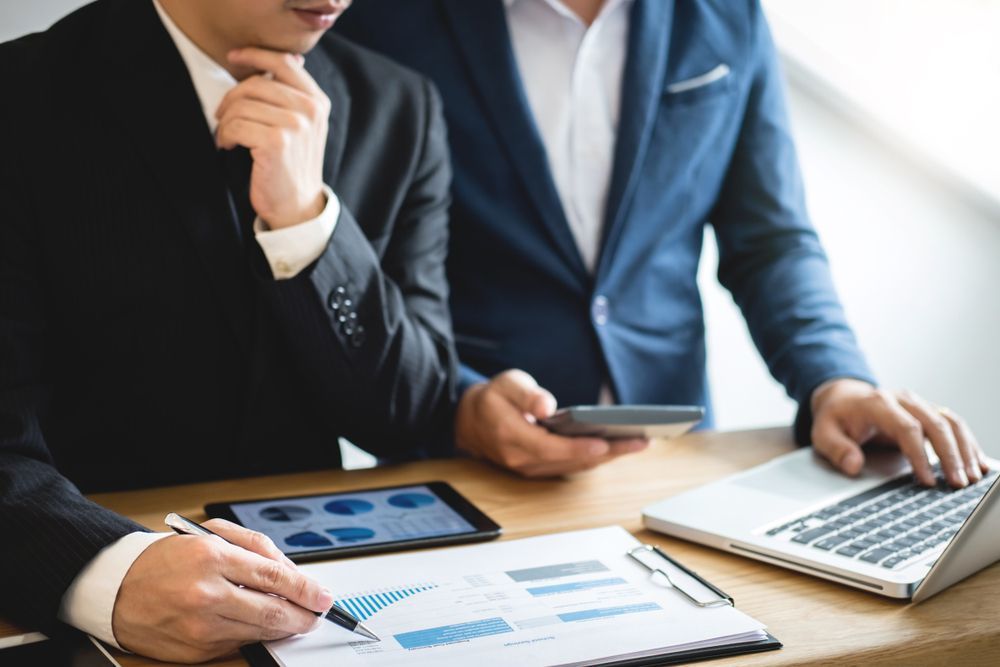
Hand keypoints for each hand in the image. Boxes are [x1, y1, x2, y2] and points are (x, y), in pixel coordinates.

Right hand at [112, 519, 332, 662]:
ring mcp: (200, 627)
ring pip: (260, 632)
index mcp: (212, 558)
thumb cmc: (167, 559)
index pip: (275, 578)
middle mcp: (206, 594)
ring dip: (284, 628)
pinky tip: (260, 625)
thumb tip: (293, 574)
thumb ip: (256, 548)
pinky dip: (255, 635)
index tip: (324, 596)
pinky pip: (239, 644)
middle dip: (304, 616)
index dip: (306, 590)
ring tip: (296, 619)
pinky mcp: (195, 651)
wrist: (117, 588)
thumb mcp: (211, 536)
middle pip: (273, 612)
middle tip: (318, 614)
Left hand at [215, 48, 330, 228]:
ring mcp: (295, 125)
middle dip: (231, 98)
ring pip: (242, 105)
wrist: (297, 206)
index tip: (234, 56)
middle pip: (256, 83)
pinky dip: (225, 135)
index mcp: (317, 102)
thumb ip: (294, 94)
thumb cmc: (292, 165)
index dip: (255, 54)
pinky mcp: (276, 142)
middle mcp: (310, 110)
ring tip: (227, 136)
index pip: (284, 63)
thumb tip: (286, 59)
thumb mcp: (303, 125)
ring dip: (226, 121)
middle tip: (222, 116)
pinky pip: (236, 125)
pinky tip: (229, 145)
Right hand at [455, 369, 647, 476]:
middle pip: (570, 461)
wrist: (471, 421)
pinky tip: (617, 448)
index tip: (605, 443)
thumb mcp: (505, 384)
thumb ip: (525, 394)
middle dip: (607, 453)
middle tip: (640, 442)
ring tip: (637, 443)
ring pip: (574, 467)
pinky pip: (571, 467)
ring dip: (607, 458)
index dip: (578, 448)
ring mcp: (531, 468)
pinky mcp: (540, 468)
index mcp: (511, 437)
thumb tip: (545, 406)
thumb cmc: (493, 399)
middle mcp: (522, 459)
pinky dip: (595, 459)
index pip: (550, 448)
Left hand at [810, 379, 987, 487]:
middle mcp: (903, 399)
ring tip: (972, 477)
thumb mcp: (823, 433)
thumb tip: (853, 465)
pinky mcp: (927, 411)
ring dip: (964, 450)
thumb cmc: (836, 418)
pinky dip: (968, 442)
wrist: (843, 398)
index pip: (906, 428)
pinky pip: (954, 423)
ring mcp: (918, 403)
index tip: (927, 481)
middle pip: (935, 424)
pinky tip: (978, 462)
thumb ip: (836, 449)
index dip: (919, 455)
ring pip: (950, 422)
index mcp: (877, 403)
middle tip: (958, 483)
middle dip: (950, 456)